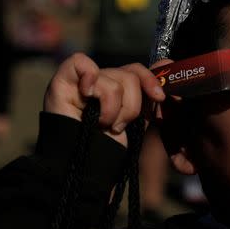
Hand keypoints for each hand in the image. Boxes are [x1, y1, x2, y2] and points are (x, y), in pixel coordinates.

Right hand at [43, 53, 164, 146]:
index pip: (137, 69)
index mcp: (116, 86)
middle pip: (129, 74)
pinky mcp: (62, 80)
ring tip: (103, 124)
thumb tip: (167, 62)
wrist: (86, 166)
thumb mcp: (138, 118)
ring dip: (112, 109)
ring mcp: (80, 80)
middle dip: (131, 105)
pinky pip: (81, 63)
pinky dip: (90, 79)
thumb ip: (150, 94)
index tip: (160, 98)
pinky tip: (87, 96)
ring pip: (113, 79)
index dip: (151, 80)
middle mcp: (99, 80)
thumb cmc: (109, 145)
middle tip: (119, 125)